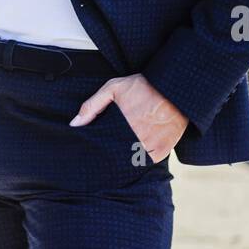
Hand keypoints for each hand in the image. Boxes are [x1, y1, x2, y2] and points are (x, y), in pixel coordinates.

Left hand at [69, 73, 188, 162]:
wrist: (174, 87)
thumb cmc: (143, 86)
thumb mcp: (113, 88)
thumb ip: (92, 106)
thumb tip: (75, 124)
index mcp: (123, 127)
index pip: (104, 148)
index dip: (99, 150)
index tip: (94, 149)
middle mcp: (138, 141)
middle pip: (117, 157)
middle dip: (110, 155)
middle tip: (106, 152)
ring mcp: (152, 147)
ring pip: (132, 161)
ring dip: (125, 158)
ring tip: (119, 152)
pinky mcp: (164, 150)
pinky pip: (148, 162)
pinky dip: (141, 160)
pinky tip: (134, 153)